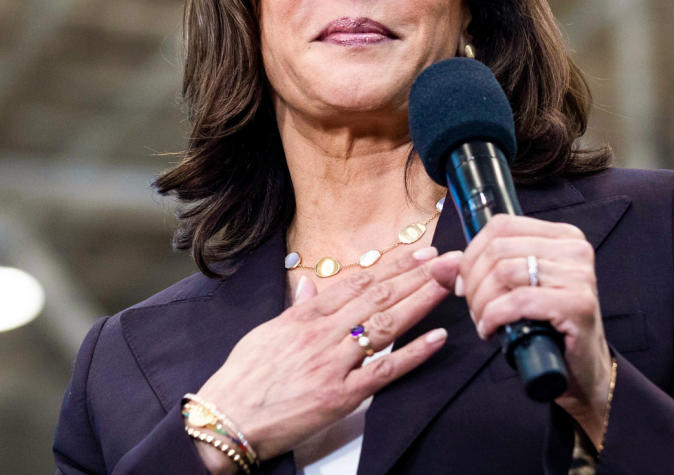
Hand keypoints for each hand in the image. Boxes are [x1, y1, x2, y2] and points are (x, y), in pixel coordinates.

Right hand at [194, 246, 449, 466]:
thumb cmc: (243, 379)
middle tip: (446, 260)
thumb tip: (308, 283)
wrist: (227, 420)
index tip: (418, 253)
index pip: (358, 282)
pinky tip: (437, 338)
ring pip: (386, 326)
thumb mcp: (267, 332)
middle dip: (415, 276)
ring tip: (447, 287)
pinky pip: (384, 370)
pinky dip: (413, 353)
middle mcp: (323, 334)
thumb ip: (295, 307)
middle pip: (378, 297)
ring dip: (420, 303)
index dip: (392, 265)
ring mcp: (334, 363)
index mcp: (305, 316)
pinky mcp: (341, 396)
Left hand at [429, 215, 612, 443]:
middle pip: (498, 250)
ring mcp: (580, 275)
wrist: (581, 368)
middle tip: (474, 310)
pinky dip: (494, 317)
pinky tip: (492, 331)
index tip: (462, 285)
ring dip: (481, 304)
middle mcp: (575, 249)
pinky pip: (518, 301)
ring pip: (504, 274)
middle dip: (473, 283)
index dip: (471, 255)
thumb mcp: (512, 290)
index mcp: (562, 235)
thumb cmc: (546, 325)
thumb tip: (439, 264)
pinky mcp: (578, 304)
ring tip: (484, 322)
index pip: (500, 226)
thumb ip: (476, 271)